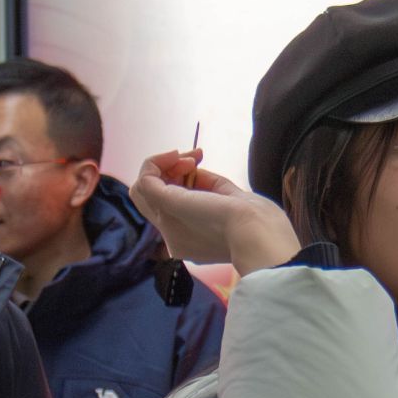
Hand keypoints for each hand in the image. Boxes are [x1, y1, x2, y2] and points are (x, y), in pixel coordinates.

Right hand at [129, 150, 299, 274]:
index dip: (179, 181)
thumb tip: (191, 170)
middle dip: (169, 171)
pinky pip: (143, 181)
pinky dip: (155, 162)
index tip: (198, 165)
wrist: (256, 233)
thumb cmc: (254, 220)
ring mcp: (167, 225)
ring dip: (162, 165)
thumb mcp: (228, 199)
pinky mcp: (164, 208)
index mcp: (192, 241)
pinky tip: (175, 155)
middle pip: (151, 200)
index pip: (169, 210)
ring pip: (141, 191)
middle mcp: (174, 238)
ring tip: (189, 159)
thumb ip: (206, 187)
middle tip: (193, 159)